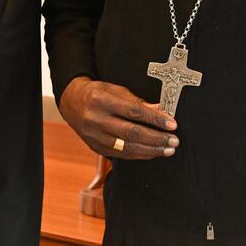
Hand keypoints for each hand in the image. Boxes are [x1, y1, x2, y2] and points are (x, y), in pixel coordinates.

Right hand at [59, 76, 176, 159]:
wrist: (72, 103)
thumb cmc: (98, 94)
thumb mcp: (116, 90)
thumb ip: (137, 102)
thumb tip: (161, 110)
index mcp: (102, 100)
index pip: (134, 112)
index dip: (155, 119)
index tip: (173, 124)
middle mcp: (96, 119)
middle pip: (131, 132)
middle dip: (156, 138)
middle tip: (174, 140)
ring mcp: (94, 135)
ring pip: (127, 147)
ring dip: (151, 150)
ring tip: (168, 149)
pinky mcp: (95, 147)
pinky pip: (121, 154)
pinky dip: (139, 155)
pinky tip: (152, 153)